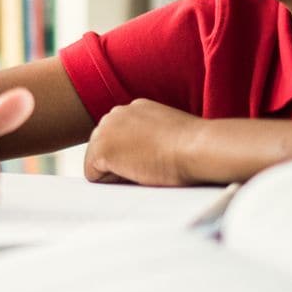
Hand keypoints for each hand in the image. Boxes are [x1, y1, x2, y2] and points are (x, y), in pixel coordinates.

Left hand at [83, 98, 203, 185]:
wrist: (198, 147)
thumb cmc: (193, 147)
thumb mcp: (167, 133)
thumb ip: (148, 137)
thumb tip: (138, 155)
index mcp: (134, 109)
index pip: (118, 138)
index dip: (132, 156)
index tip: (153, 158)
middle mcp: (116, 113)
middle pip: (104, 148)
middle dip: (120, 162)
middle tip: (150, 165)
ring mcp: (105, 129)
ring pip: (98, 161)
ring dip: (117, 170)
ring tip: (146, 167)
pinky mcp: (101, 149)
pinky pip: (94, 175)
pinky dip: (111, 182)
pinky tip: (136, 173)